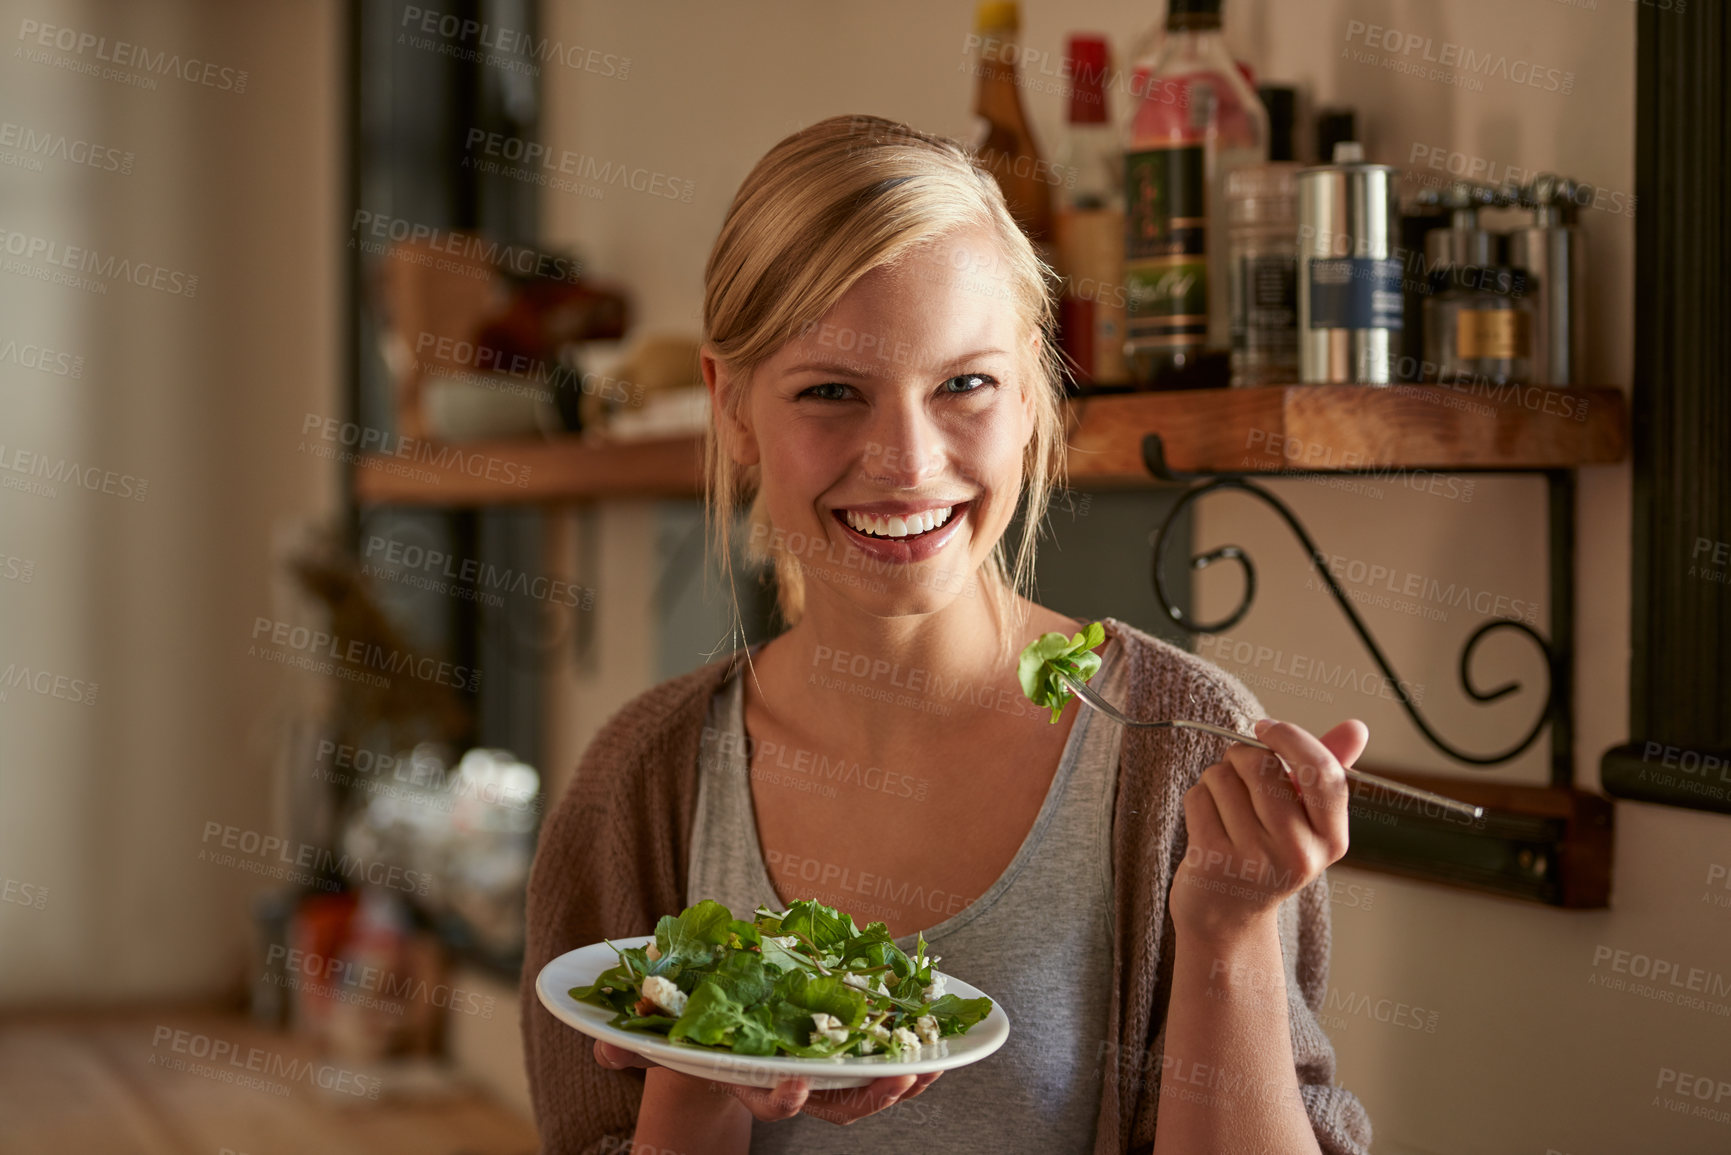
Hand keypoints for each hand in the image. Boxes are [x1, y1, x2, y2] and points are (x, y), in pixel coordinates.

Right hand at [594, 1039, 940, 1124]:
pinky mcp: (843, 1052)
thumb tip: (602, 1046)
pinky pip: (882, 1063)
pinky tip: (940, 1047)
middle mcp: (787, 1084)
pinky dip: (911, 1057)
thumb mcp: (657, 1031)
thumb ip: (630, 1040)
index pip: (768, 1098)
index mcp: (746, 1077)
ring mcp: (820, 1074)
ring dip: (901, 1082)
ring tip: (932, 1064)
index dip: (784, 1095)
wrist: (714, 1030)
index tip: (797, 1082)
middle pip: (834, 1107)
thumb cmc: (685, 1028)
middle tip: (897, 1076)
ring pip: (865, 1093)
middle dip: (867, 1098)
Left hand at [1171, 718, 1368, 947]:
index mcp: (1331, 840)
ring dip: (1216, 780)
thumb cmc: (1267, 854)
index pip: (1322, 771)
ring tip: (1226, 810)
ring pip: (1223, 776)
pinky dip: (1198, 800)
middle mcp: (1299, 853)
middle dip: (1241, 757)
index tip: (1266, 727)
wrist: (1228, 918)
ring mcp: (1255, 860)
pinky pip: (1198, 797)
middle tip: (1239, 775)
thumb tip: (1358, 727)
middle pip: (1261, 765)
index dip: (1291, 738)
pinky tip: (1208, 825)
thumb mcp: (1305, 820)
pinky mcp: (1214, 861)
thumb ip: (1325, 772)